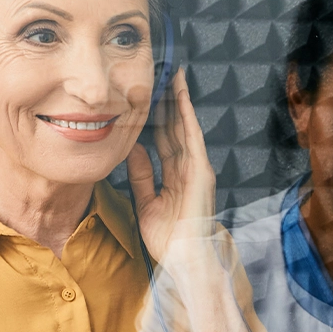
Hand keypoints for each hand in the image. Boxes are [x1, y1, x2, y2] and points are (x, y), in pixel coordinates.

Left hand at [128, 69, 216, 261]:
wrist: (184, 257)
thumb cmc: (168, 238)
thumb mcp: (146, 201)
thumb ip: (141, 174)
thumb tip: (132, 148)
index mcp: (176, 176)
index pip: (165, 140)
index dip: (157, 118)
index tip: (147, 97)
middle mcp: (189, 168)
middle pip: (176, 128)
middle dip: (168, 102)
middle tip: (159, 74)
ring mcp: (197, 167)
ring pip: (184, 125)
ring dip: (178, 99)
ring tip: (171, 74)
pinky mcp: (200, 168)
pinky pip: (192, 135)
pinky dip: (187, 113)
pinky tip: (180, 95)